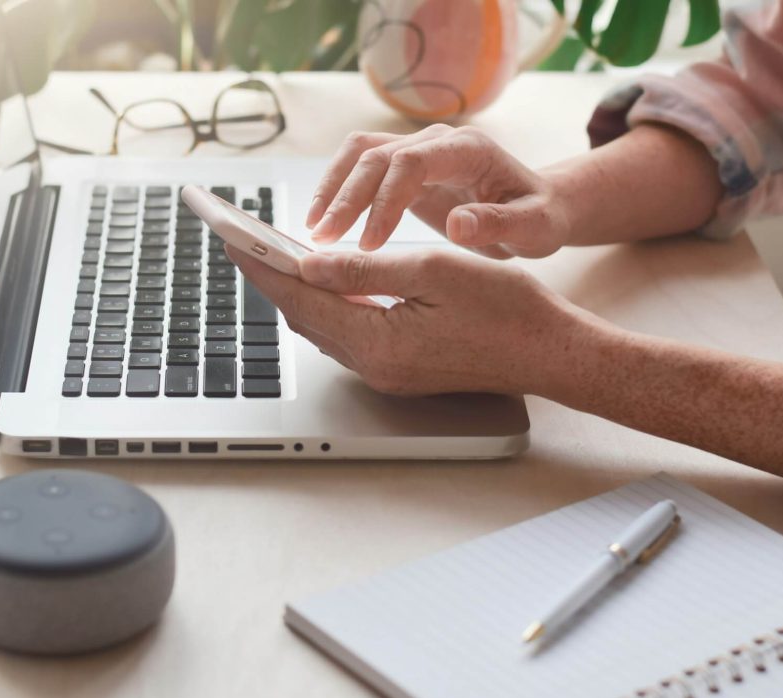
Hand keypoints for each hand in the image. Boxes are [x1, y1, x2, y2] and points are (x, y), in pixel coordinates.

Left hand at [228, 245, 589, 396]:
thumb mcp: (434, 271)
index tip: (233, 238)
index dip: (264, 266)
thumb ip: (366, 267)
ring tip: (282, 258)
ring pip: (325, 329)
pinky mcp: (401, 371)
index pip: (302, 298)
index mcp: (379, 342)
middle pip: (306, 318)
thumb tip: (312, 263)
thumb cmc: (505, 309)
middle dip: (274, 280)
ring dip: (302, 294)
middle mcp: (376, 367)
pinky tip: (332, 285)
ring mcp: (388, 374)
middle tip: (249, 244)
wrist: (549, 352)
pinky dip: (333, 308)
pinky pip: (351, 337)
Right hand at [306, 124, 569, 258]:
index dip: (384, 200)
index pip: (411, 162)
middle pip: (376, 154)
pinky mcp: (405, 168)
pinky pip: (362, 168)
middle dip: (346, 197)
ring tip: (314, 230)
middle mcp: (438, 142)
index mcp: (469, 150)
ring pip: (360, 154)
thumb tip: (458, 225)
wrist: (537, 206)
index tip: (370, 245)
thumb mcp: (535, 227)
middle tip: (324, 241)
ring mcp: (419, 151)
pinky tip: (326, 221)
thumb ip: (501, 223)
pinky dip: (339, 190)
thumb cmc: (539, 217)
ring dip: (333, 189)